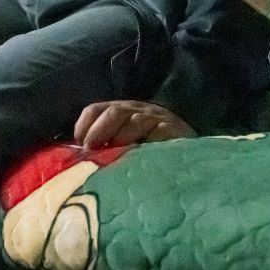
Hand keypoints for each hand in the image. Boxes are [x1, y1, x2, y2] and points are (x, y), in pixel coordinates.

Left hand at [73, 100, 196, 147]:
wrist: (190, 154)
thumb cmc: (150, 152)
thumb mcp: (124, 145)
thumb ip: (105, 148)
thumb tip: (80, 160)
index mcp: (121, 112)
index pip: (96, 109)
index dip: (85, 124)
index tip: (79, 143)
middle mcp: (137, 111)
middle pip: (115, 112)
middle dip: (99, 130)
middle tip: (91, 150)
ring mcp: (157, 119)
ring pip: (135, 120)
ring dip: (121, 136)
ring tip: (115, 153)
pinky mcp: (175, 131)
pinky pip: (160, 132)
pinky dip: (148, 141)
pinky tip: (141, 156)